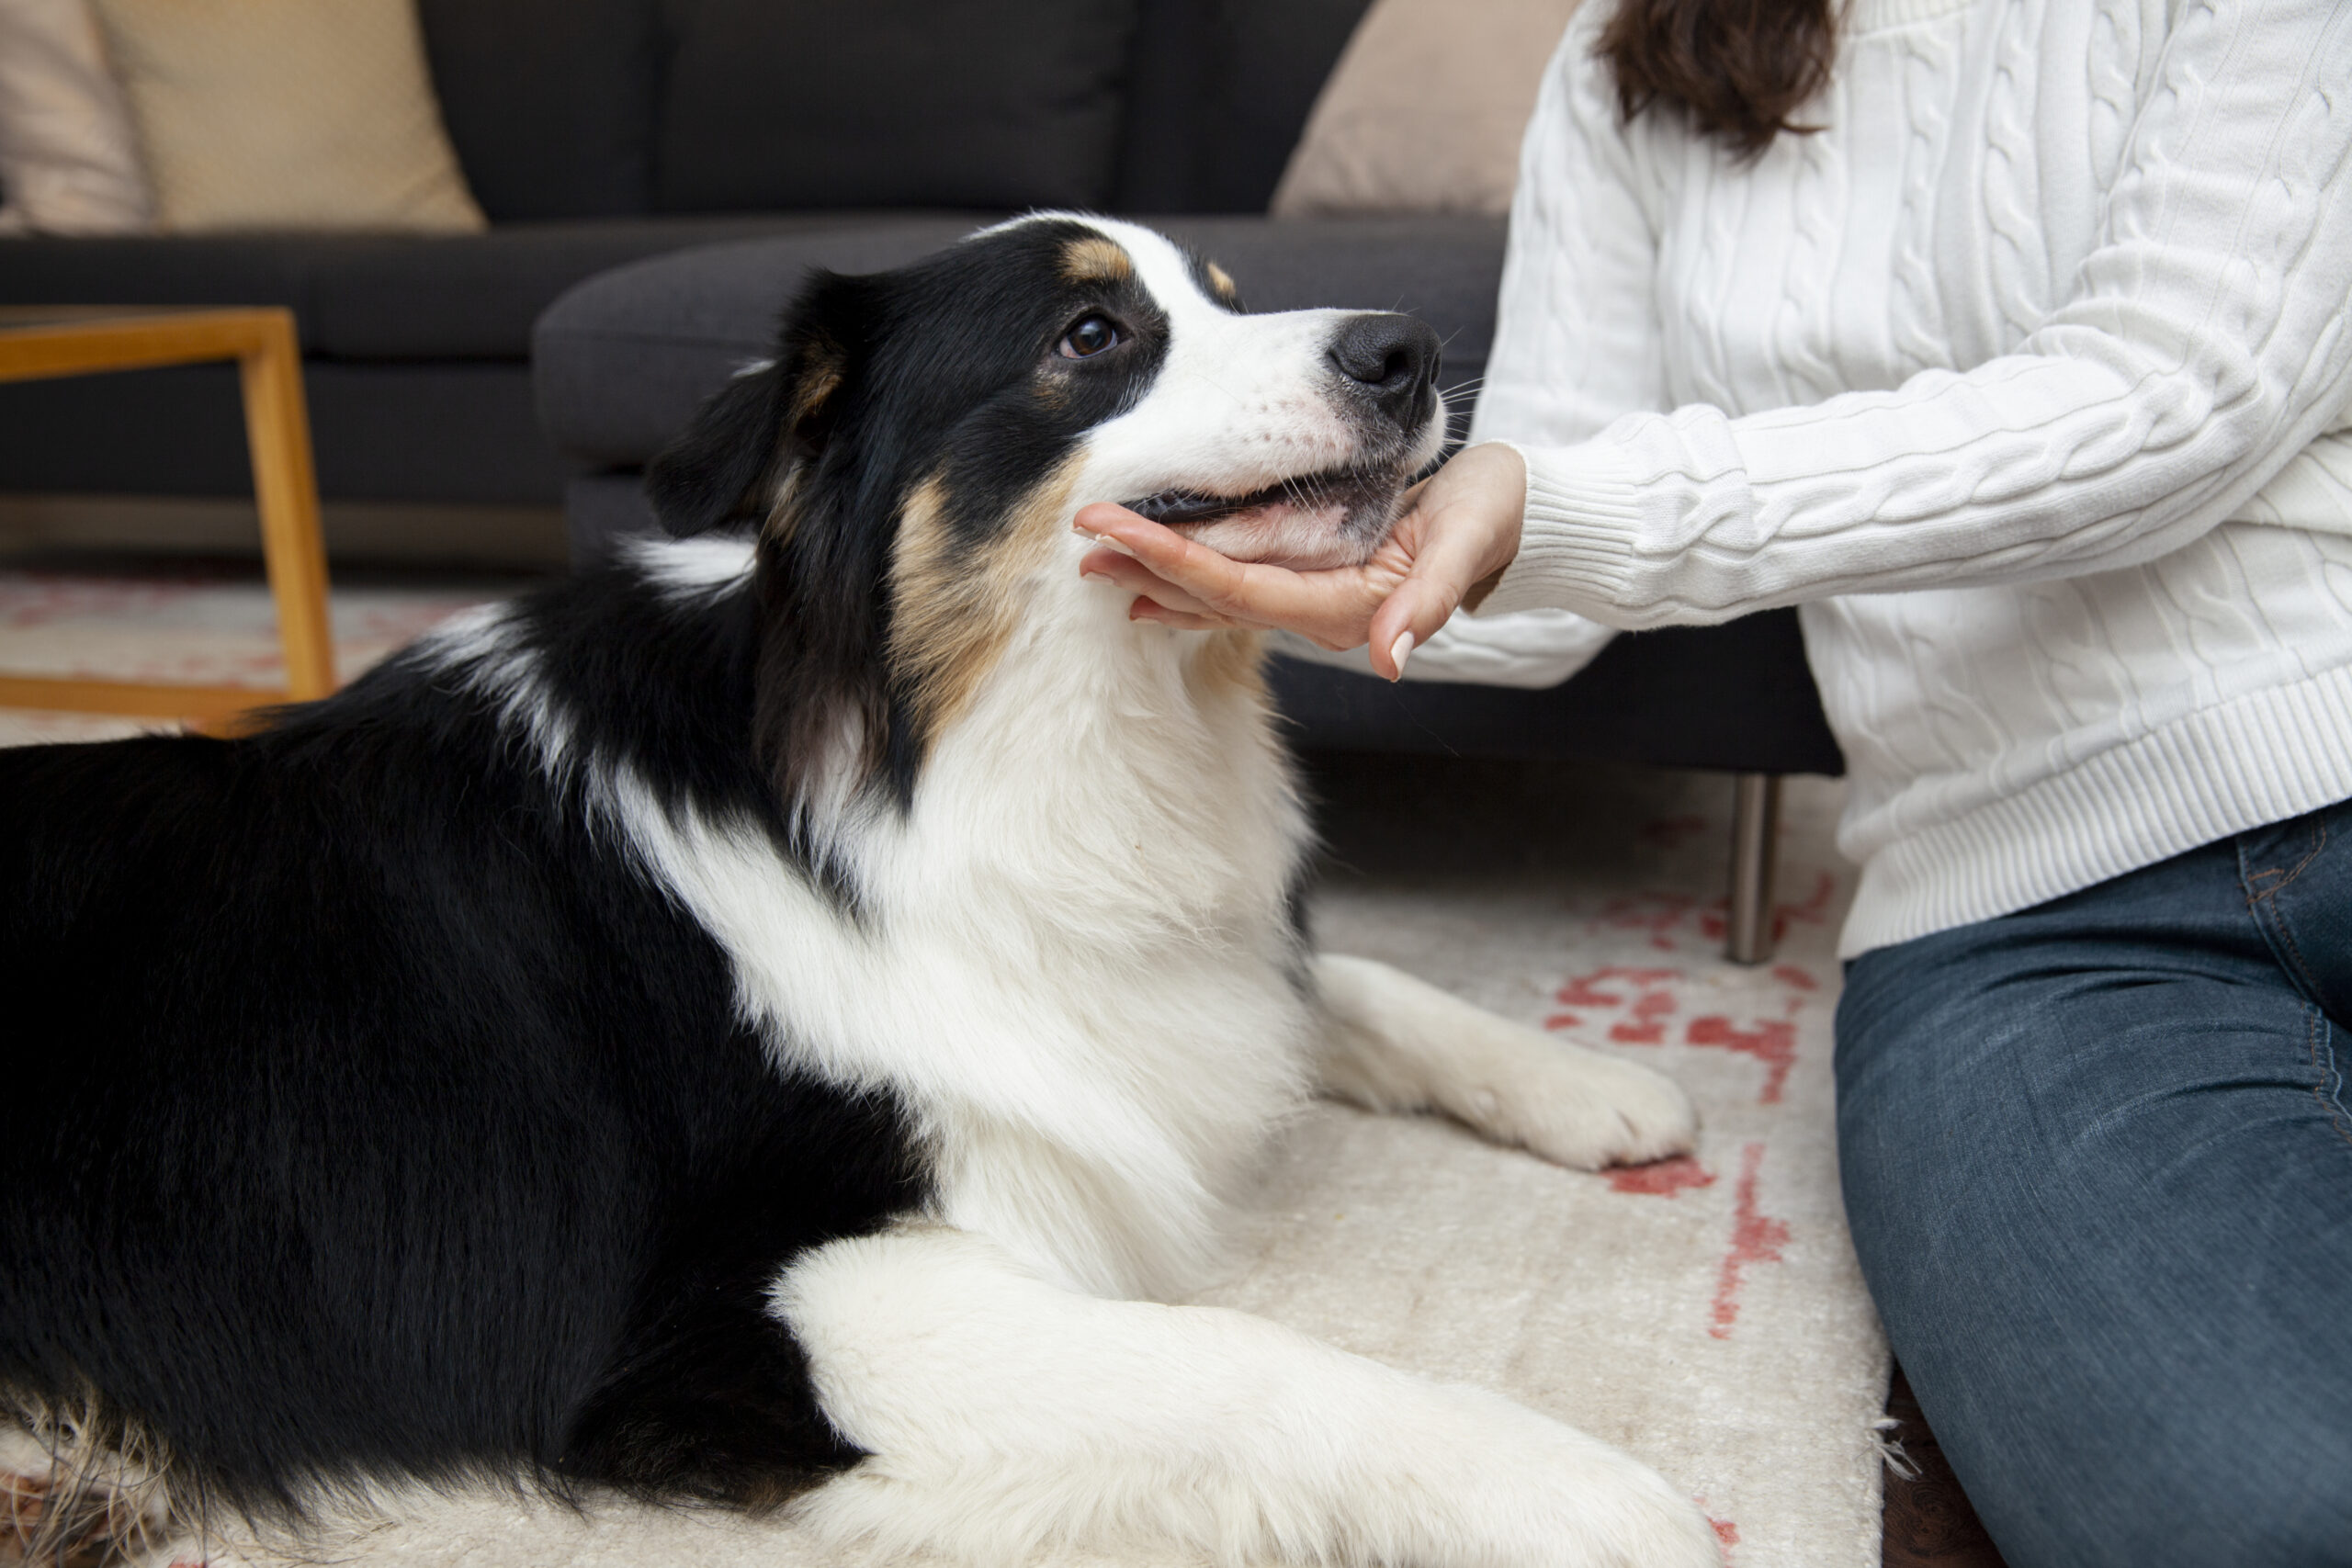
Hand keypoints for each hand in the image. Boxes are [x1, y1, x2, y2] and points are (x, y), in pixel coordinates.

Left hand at [1073, 442, 1528, 679]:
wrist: (1517, 518)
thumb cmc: (1494, 515)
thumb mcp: (1470, 540)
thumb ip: (1433, 596)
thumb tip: (1393, 654)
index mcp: (1348, 604)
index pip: (1240, 587)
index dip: (1173, 561)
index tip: (1114, 532)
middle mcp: (1321, 610)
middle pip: (1215, 594)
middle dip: (1146, 566)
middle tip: (1080, 538)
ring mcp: (1315, 597)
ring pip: (1219, 592)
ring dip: (1158, 574)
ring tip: (1097, 555)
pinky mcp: (1316, 576)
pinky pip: (1242, 580)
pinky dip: (1193, 572)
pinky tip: (1153, 569)